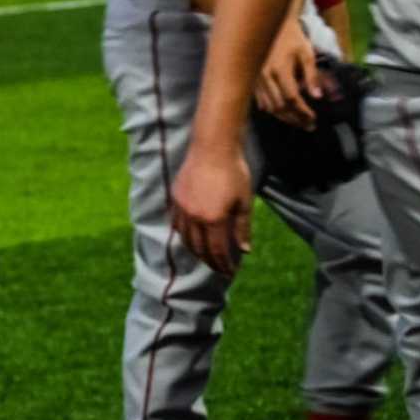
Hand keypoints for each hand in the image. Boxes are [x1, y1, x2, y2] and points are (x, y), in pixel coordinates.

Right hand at [170, 145, 254, 276]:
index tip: (231, 272)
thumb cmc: (234, 172)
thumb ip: (242, 228)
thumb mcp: (244, 202)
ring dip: (196, 250)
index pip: (217, 251)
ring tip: (206, 256)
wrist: (213, 147)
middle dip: (210, 261)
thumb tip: (244, 250)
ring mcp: (182, 207)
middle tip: (220, 268)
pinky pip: (177, 223)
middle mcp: (194, 216)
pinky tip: (192, 236)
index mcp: (213, 219)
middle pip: (199, 248)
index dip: (224, 264)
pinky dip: (184, 234)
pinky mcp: (175, 197)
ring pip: (185, 238)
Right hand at [254, 20, 322, 126]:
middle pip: (280, 106)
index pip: (293, 98)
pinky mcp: (252, 80)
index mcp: (280, 69)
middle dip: (295, 119)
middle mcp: (265, 76)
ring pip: (269, 106)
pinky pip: (261, 100)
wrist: (271, 25)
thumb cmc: (292, 39)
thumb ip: (312, 76)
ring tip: (298, 122)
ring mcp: (256, 79)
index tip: (314, 119)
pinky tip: (282, 113)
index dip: (303, 112)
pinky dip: (272, 110)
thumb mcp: (307, 54)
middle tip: (308, 125)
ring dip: (284, 117)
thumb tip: (318, 96)